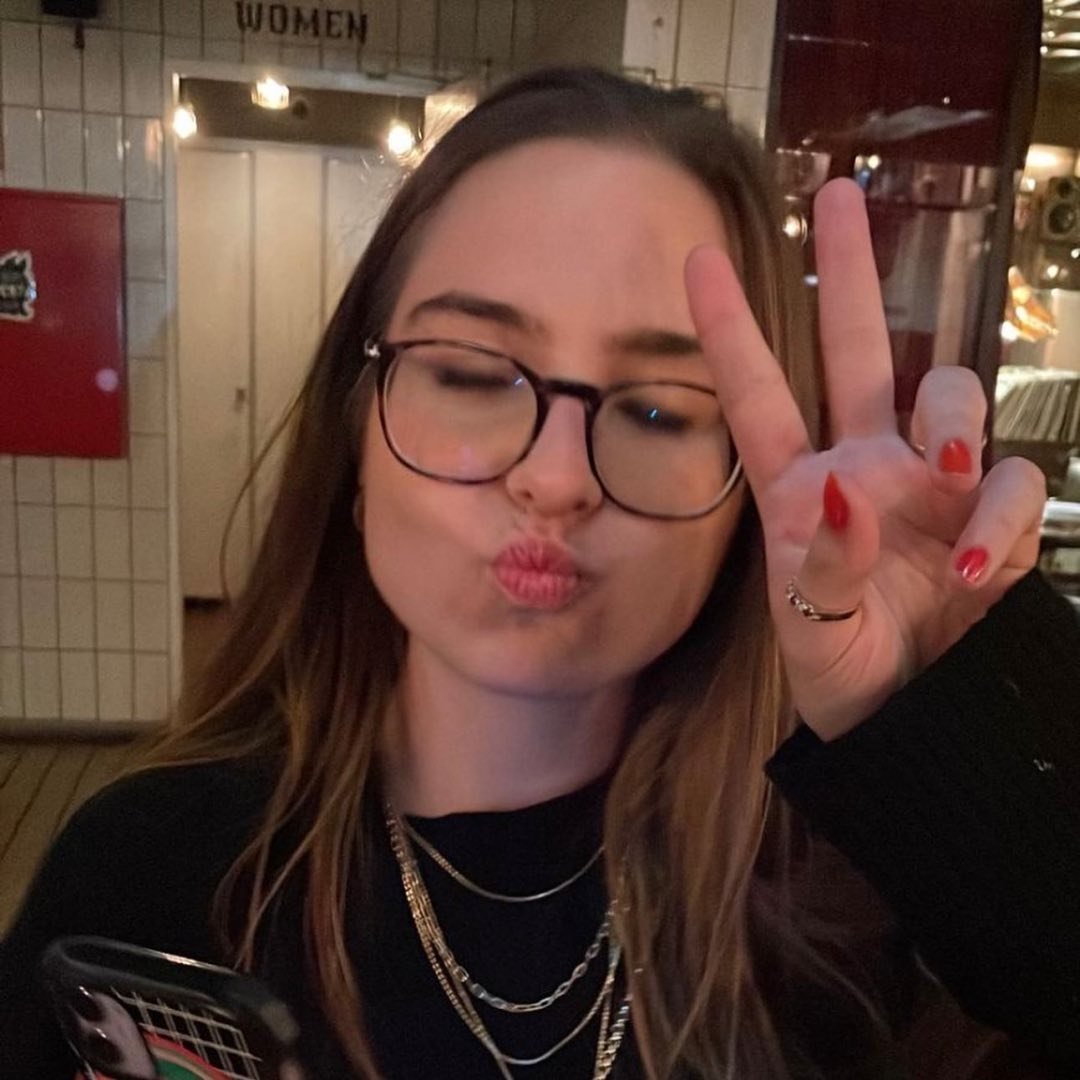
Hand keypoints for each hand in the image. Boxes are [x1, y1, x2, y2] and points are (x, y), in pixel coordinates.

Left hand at [685, 178, 1045, 739]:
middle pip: (860, 352)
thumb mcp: (808, 628)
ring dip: (956, 421)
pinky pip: (1016, 485)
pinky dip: (1003, 517)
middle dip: (852, 274)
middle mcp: (867, 465)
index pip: (758, 395)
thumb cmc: (839, 667)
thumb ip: (819, 563)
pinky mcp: (993, 519)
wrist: (906, 716)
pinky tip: (974, 564)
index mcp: (799, 486)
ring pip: (956, 398)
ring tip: (945, 477)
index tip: (698, 257)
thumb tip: (844, 491)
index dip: (731, 329)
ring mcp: (934, 486)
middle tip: (837, 195)